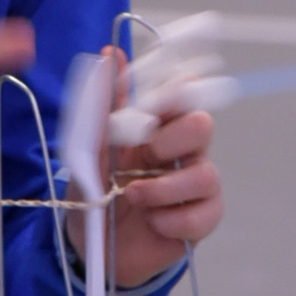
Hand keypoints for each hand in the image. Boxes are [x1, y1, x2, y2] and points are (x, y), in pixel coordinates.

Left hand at [65, 48, 223, 288]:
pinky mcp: (202, 219)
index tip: (153, 103)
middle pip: (202, 125)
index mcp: (156, 124)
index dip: (175, 91)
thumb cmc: (95, 185)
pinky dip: (172, 219)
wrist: (92, 242)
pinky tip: (152, 221)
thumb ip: (103, 101)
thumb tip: (111, 54)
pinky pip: (204, 214)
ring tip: (134, 196)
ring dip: (164, 187)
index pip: (183, 92)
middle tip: (145, 153)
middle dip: (171, 138)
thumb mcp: (89, 143)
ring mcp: (195, 183)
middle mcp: (182, 149)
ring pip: (206, 173)